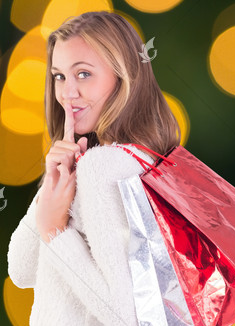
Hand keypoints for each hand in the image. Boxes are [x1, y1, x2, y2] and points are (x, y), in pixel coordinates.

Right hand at [36, 102, 88, 242]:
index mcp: (67, 157)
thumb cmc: (68, 196)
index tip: (69, 103)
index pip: (68, 135)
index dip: (69, 119)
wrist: (54, 215)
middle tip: (77, 158)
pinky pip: (55, 159)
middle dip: (72, 146)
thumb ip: (82, 157)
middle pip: (64, 141)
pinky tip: (65, 170)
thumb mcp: (80, 174)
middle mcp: (58, 160)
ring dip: (68, 155)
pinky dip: (63, 163)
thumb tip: (86, 140)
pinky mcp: (50, 173)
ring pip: (59, 149)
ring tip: (70, 168)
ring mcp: (53, 166)